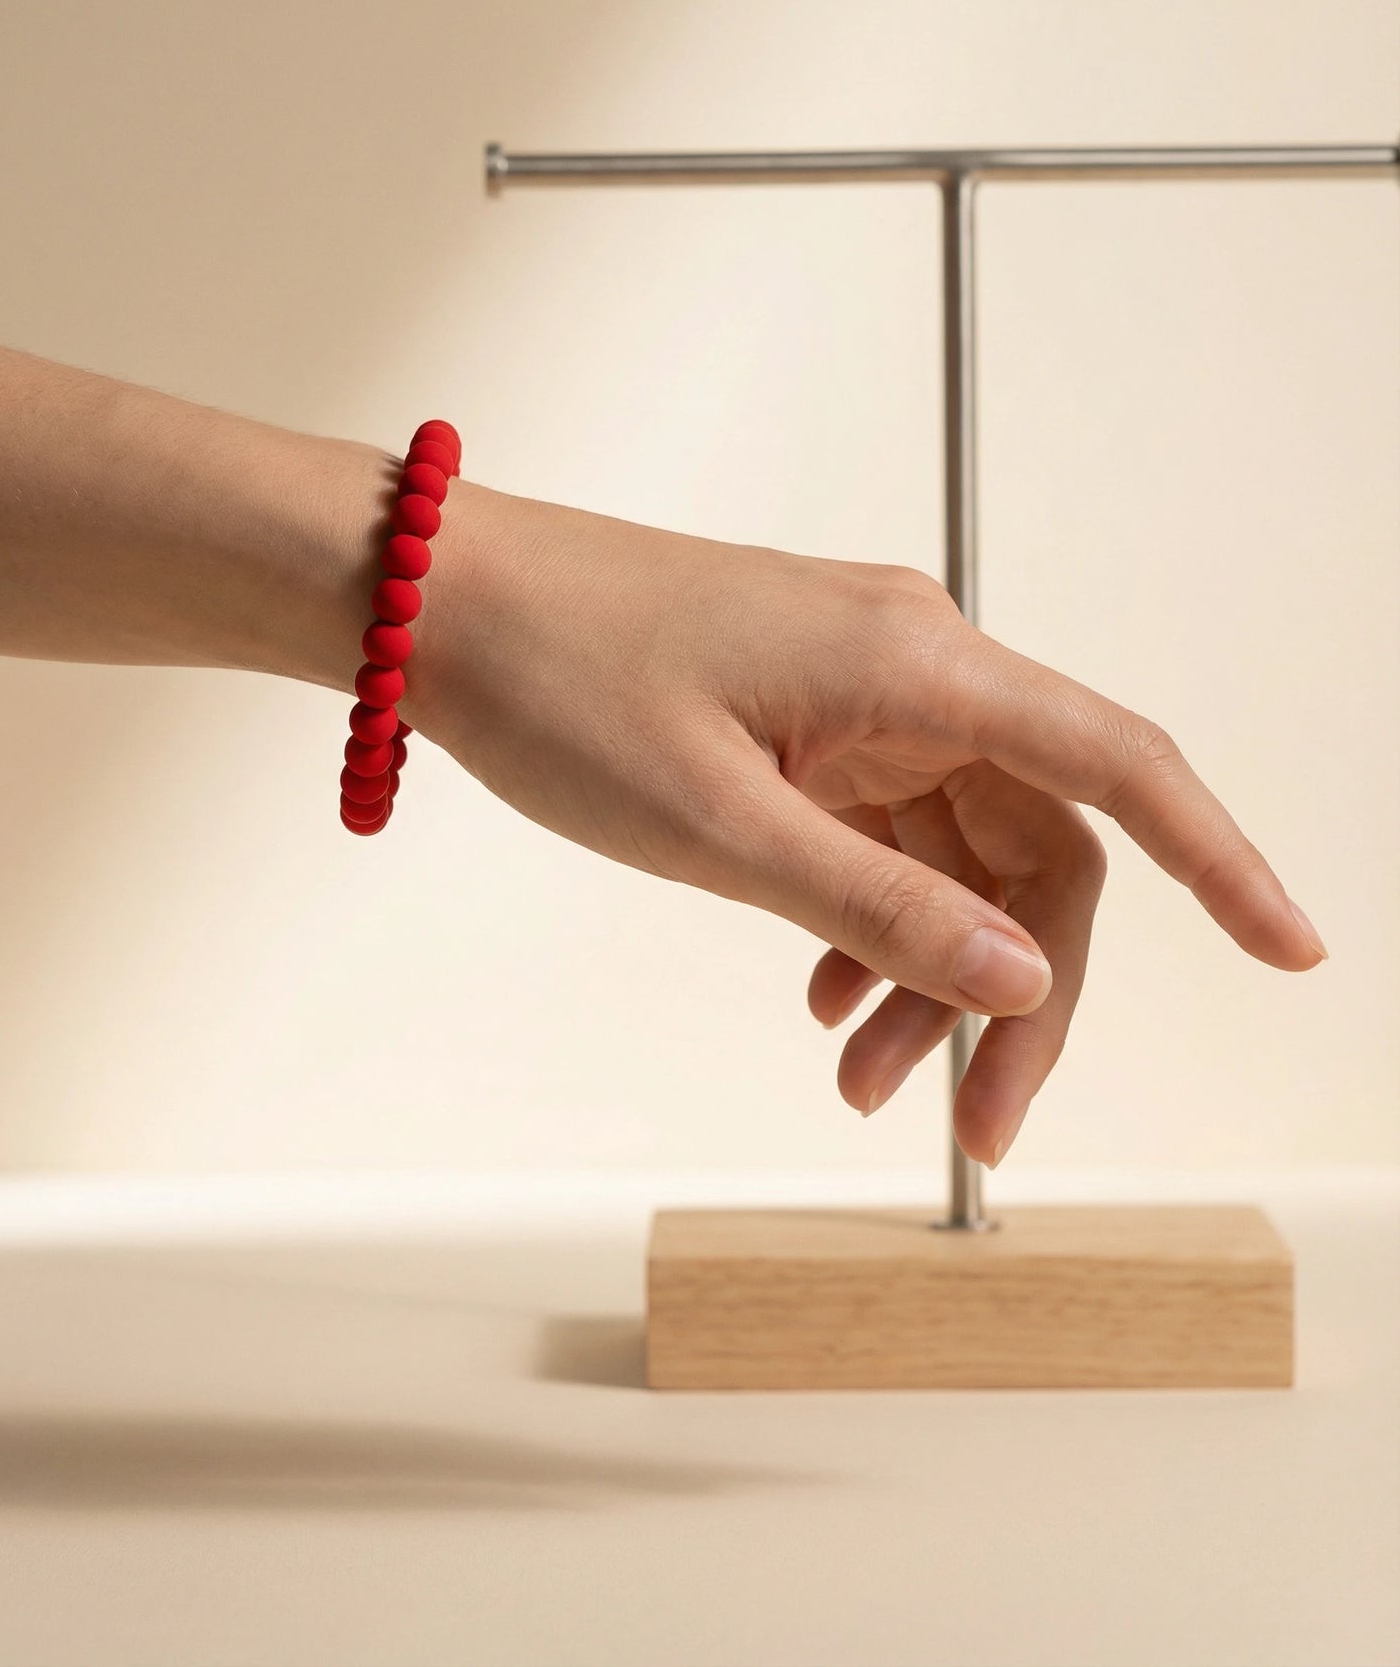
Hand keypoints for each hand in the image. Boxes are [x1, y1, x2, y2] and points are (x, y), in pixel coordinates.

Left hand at [406, 481, 1325, 1166]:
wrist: (442, 610)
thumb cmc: (563, 683)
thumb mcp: (723, 828)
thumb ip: (881, 906)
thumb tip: (1027, 982)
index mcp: (917, 666)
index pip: (1117, 767)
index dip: (1221, 861)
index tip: (1291, 948)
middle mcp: (912, 671)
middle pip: (1038, 845)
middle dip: (1020, 991)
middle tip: (975, 1124)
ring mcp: (860, 698)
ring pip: (956, 856)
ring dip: (933, 975)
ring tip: (863, 1081)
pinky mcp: (808, 724)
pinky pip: (885, 838)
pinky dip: (873, 926)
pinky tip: (827, 1001)